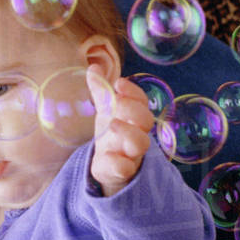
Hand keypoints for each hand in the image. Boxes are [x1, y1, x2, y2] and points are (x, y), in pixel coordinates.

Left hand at [88, 71, 153, 196]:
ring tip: (112, 124)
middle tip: (116, 102)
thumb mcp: (105, 111)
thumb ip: (101, 91)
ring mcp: (130, 153)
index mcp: (133, 117)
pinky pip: (124, 169)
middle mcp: (136, 133)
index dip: (133, 91)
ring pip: (140, 144)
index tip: (119, 83)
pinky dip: (120, 165)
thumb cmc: (112, 133)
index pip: (141, 101)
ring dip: (129, 133)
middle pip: (145, 120)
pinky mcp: (119, 171)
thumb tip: (94, 67)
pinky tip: (113, 160)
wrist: (108, 165)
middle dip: (132, 109)